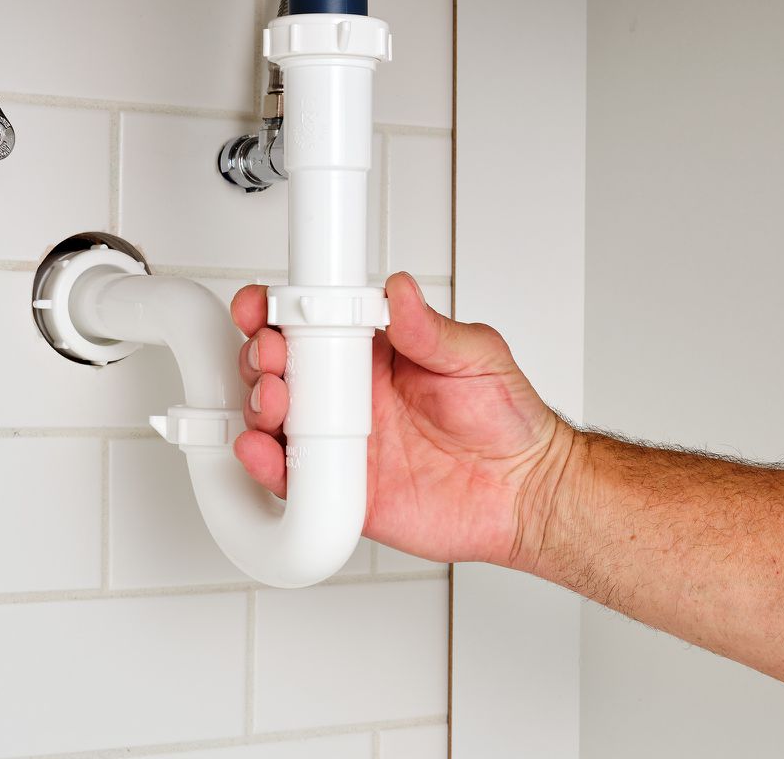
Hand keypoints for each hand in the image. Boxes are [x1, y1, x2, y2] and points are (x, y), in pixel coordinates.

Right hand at [230, 271, 571, 567]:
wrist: (524, 492)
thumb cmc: (507, 422)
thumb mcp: (478, 356)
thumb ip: (434, 329)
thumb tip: (401, 291)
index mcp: (375, 354)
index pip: (312, 322)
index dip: (278, 308)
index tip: (266, 303)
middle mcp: (350, 395)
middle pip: (280, 366)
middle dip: (261, 354)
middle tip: (274, 354)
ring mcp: (341, 441)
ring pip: (275, 418)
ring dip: (259, 402)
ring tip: (275, 399)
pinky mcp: (341, 488)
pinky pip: (290, 477)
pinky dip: (265, 464)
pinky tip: (263, 450)